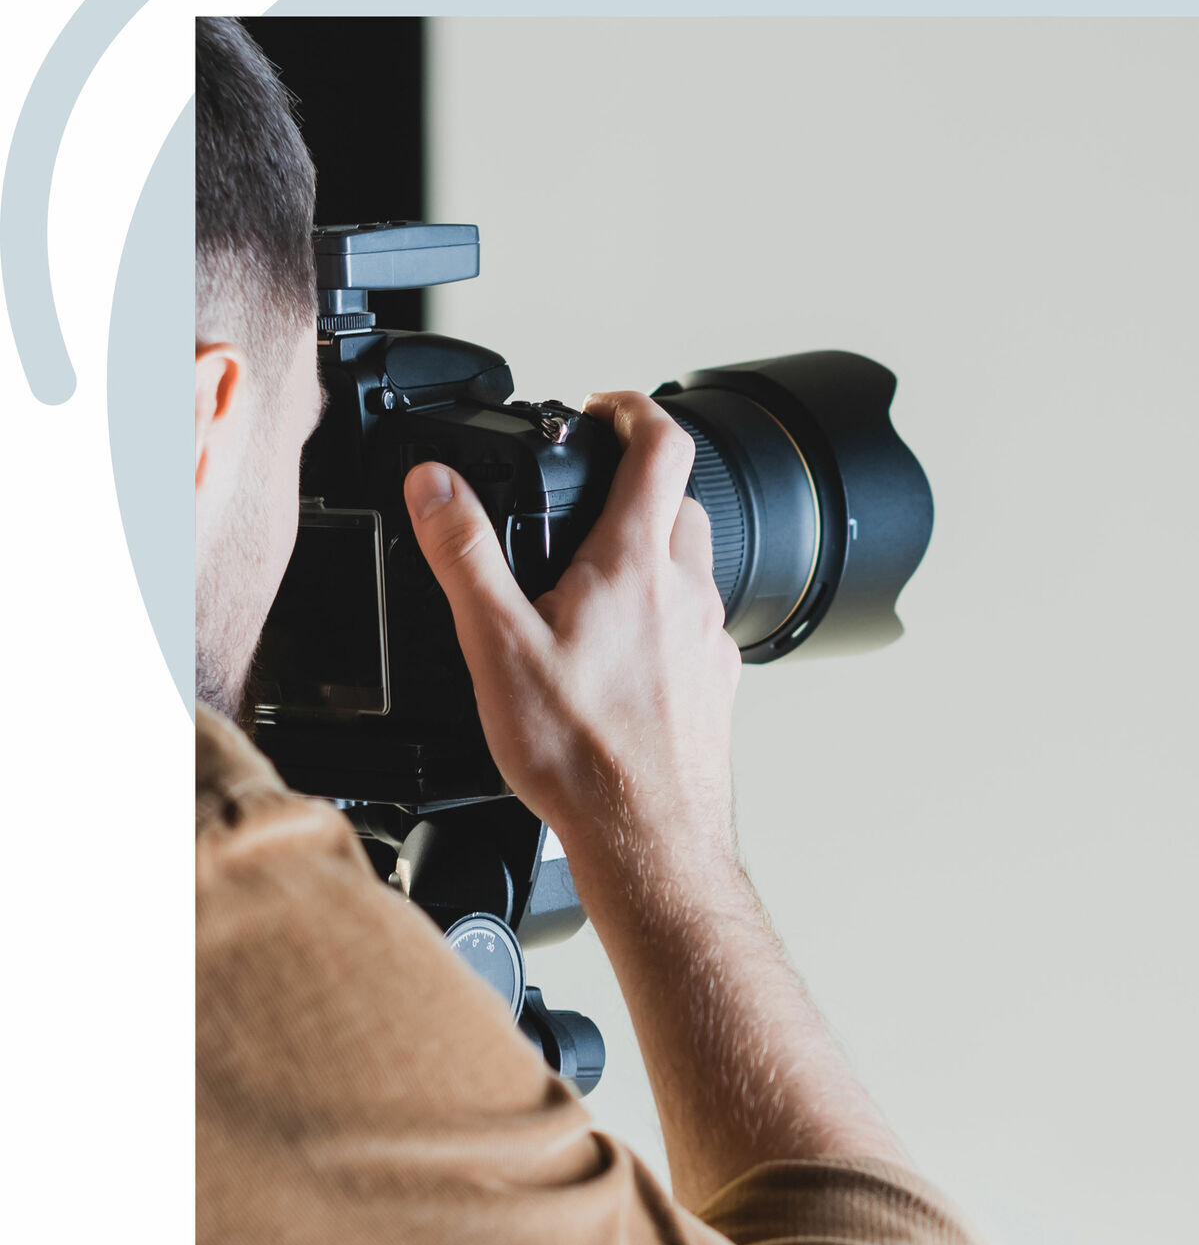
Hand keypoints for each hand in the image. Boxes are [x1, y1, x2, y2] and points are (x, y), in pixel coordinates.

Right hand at [403, 391, 743, 875]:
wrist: (647, 837)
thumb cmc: (582, 754)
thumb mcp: (497, 645)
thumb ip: (465, 554)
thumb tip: (435, 483)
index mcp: (636, 564)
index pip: (661, 445)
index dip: (632, 408)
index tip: (601, 408)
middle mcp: (686, 591)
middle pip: (680, 500)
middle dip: (637, 482)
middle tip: (588, 491)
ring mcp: (709, 637)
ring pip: (692, 563)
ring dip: (650, 549)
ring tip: (591, 574)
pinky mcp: (716, 682)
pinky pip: (695, 623)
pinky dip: (662, 613)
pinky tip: (621, 650)